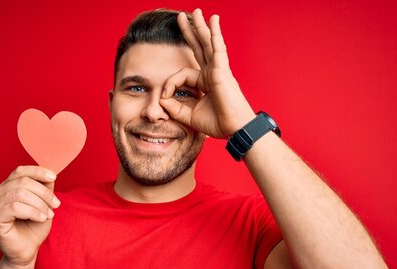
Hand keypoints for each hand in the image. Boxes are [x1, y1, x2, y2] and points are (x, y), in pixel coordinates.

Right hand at [0, 166, 60, 265]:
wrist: (27, 251)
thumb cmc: (33, 228)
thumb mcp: (43, 203)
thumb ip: (44, 188)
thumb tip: (50, 174)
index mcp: (6, 187)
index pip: (20, 171)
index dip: (38, 171)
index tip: (53, 177)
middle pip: (23, 182)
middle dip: (44, 193)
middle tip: (56, 205)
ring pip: (20, 194)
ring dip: (40, 203)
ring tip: (49, 214)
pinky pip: (15, 208)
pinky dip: (33, 212)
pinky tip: (41, 218)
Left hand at [160, 8, 255, 137]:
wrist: (234, 128)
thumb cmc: (218, 123)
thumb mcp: (189, 116)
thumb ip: (174, 107)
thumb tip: (161, 98)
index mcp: (204, 83)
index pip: (181, 75)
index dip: (169, 84)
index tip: (164, 96)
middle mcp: (211, 73)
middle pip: (198, 48)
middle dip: (190, 32)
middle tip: (181, 18)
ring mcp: (217, 70)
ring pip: (207, 43)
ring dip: (201, 26)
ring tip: (197, 11)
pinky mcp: (222, 70)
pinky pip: (217, 48)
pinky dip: (215, 33)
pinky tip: (213, 20)